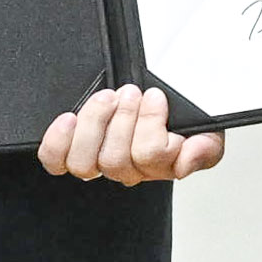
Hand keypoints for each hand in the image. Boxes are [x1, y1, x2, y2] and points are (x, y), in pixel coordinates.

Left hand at [38, 83, 223, 186]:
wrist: (151, 93)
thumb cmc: (177, 112)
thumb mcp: (204, 126)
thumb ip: (206, 147)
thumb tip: (190, 156)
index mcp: (160, 165)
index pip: (150, 157)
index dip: (150, 123)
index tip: (155, 96)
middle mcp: (128, 168)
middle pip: (115, 161)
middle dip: (123, 117)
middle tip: (131, 93)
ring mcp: (98, 162)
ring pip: (85, 162)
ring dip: (95, 122)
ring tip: (107, 98)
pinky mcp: (70, 152)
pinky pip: (56, 161)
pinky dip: (58, 141)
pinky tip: (69, 120)